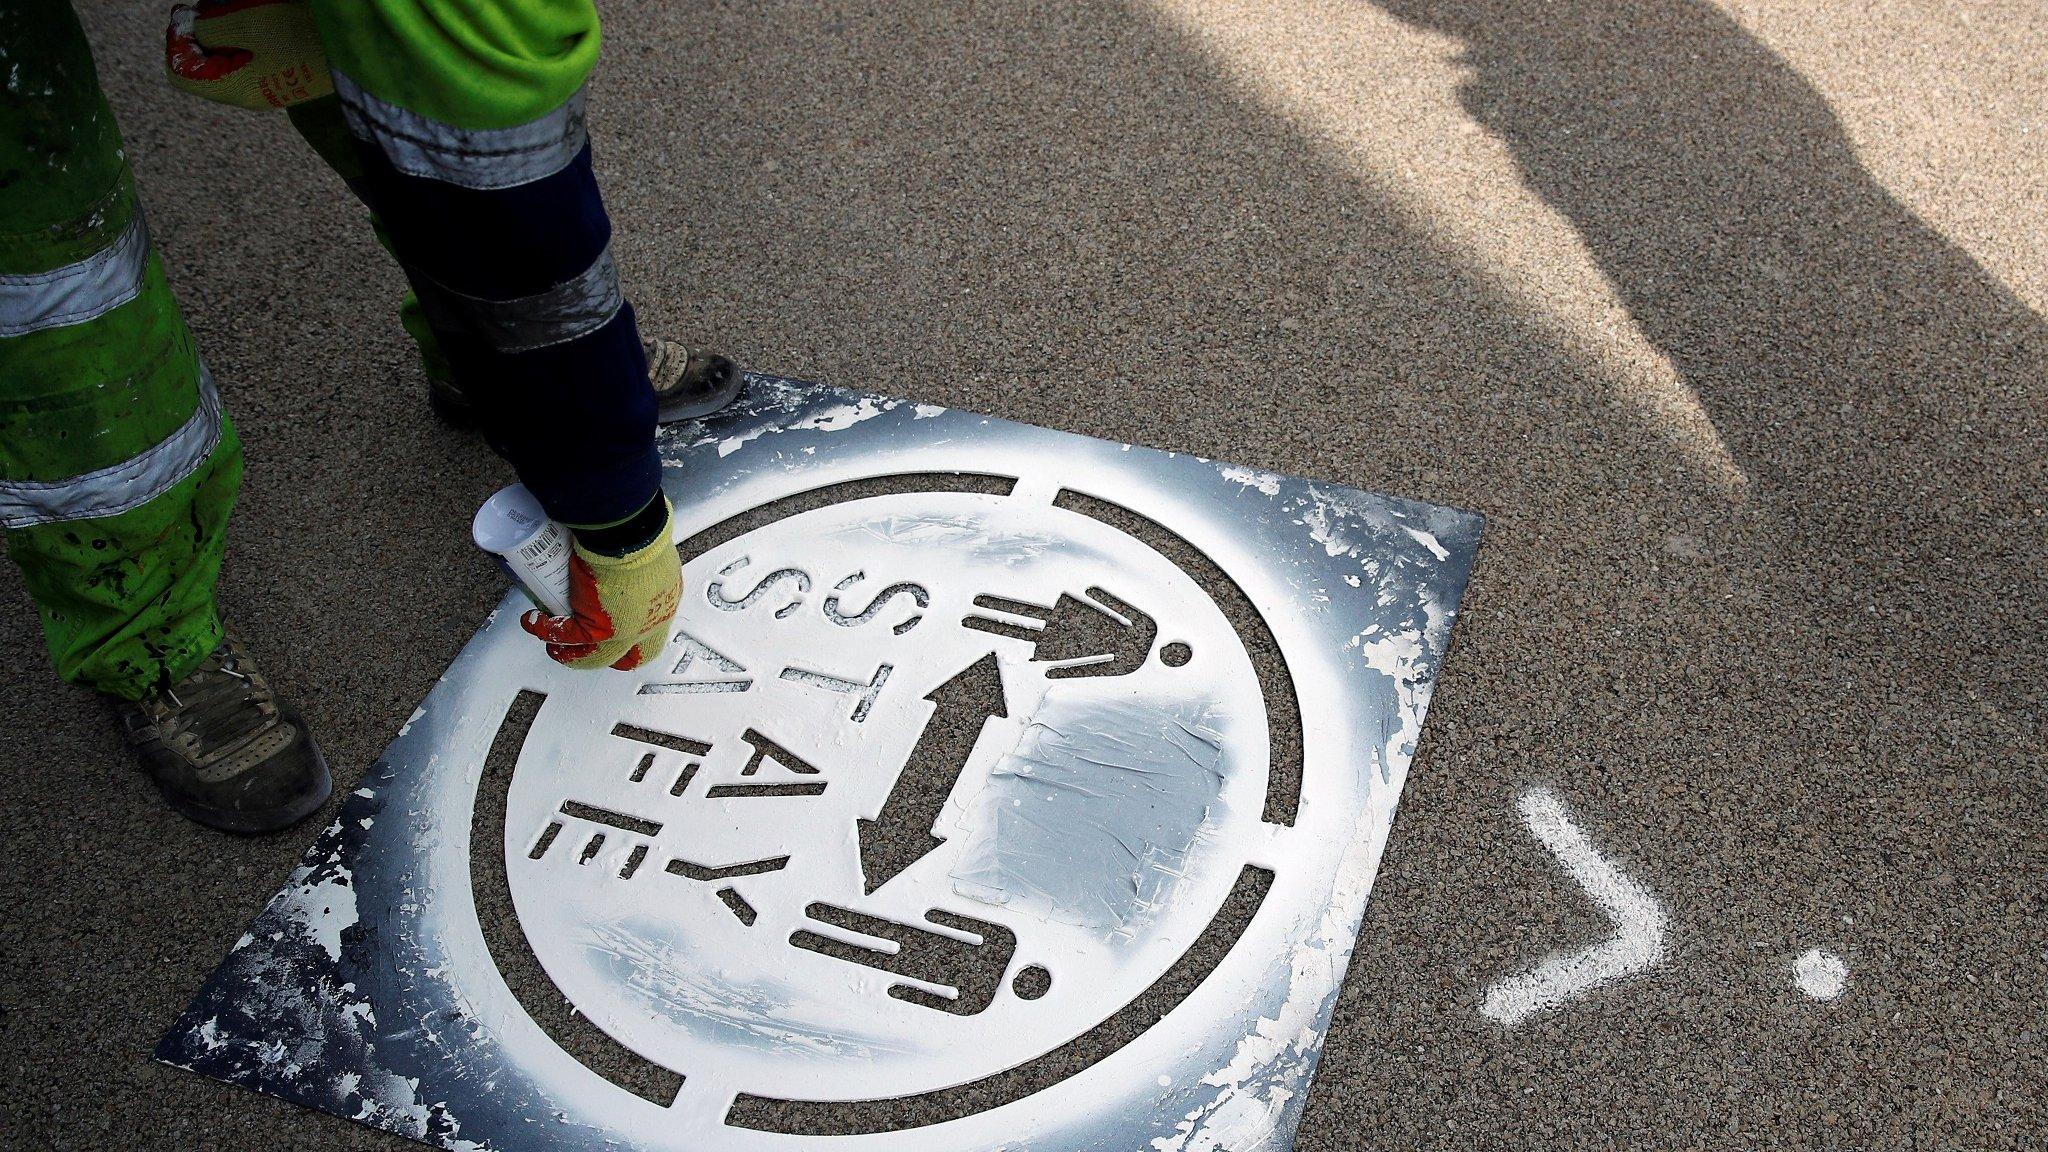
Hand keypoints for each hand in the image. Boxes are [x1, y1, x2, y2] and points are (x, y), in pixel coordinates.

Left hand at [166, 0, 332, 109]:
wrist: (355, 53)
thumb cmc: (302, 39)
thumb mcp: (248, 24)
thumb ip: (209, 28)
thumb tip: (190, 29)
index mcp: (233, 89)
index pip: (179, 74)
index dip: (178, 43)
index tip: (194, 17)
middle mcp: (245, 94)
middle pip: (202, 65)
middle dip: (204, 32)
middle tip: (218, 7)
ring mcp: (265, 86)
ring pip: (225, 58)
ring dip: (226, 30)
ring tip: (241, 9)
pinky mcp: (280, 76)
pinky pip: (248, 56)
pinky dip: (245, 35)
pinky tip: (259, 18)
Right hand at [519, 499, 681, 670]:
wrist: (627, 532)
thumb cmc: (637, 529)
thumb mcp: (642, 548)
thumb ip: (632, 555)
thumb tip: (613, 544)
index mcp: (664, 601)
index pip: (654, 634)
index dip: (634, 642)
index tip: (617, 637)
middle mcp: (651, 621)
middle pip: (630, 657)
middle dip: (604, 657)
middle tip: (580, 648)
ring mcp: (628, 630)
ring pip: (595, 657)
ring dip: (569, 653)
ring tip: (552, 642)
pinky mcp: (603, 630)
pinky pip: (569, 639)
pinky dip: (547, 631)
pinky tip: (534, 622)